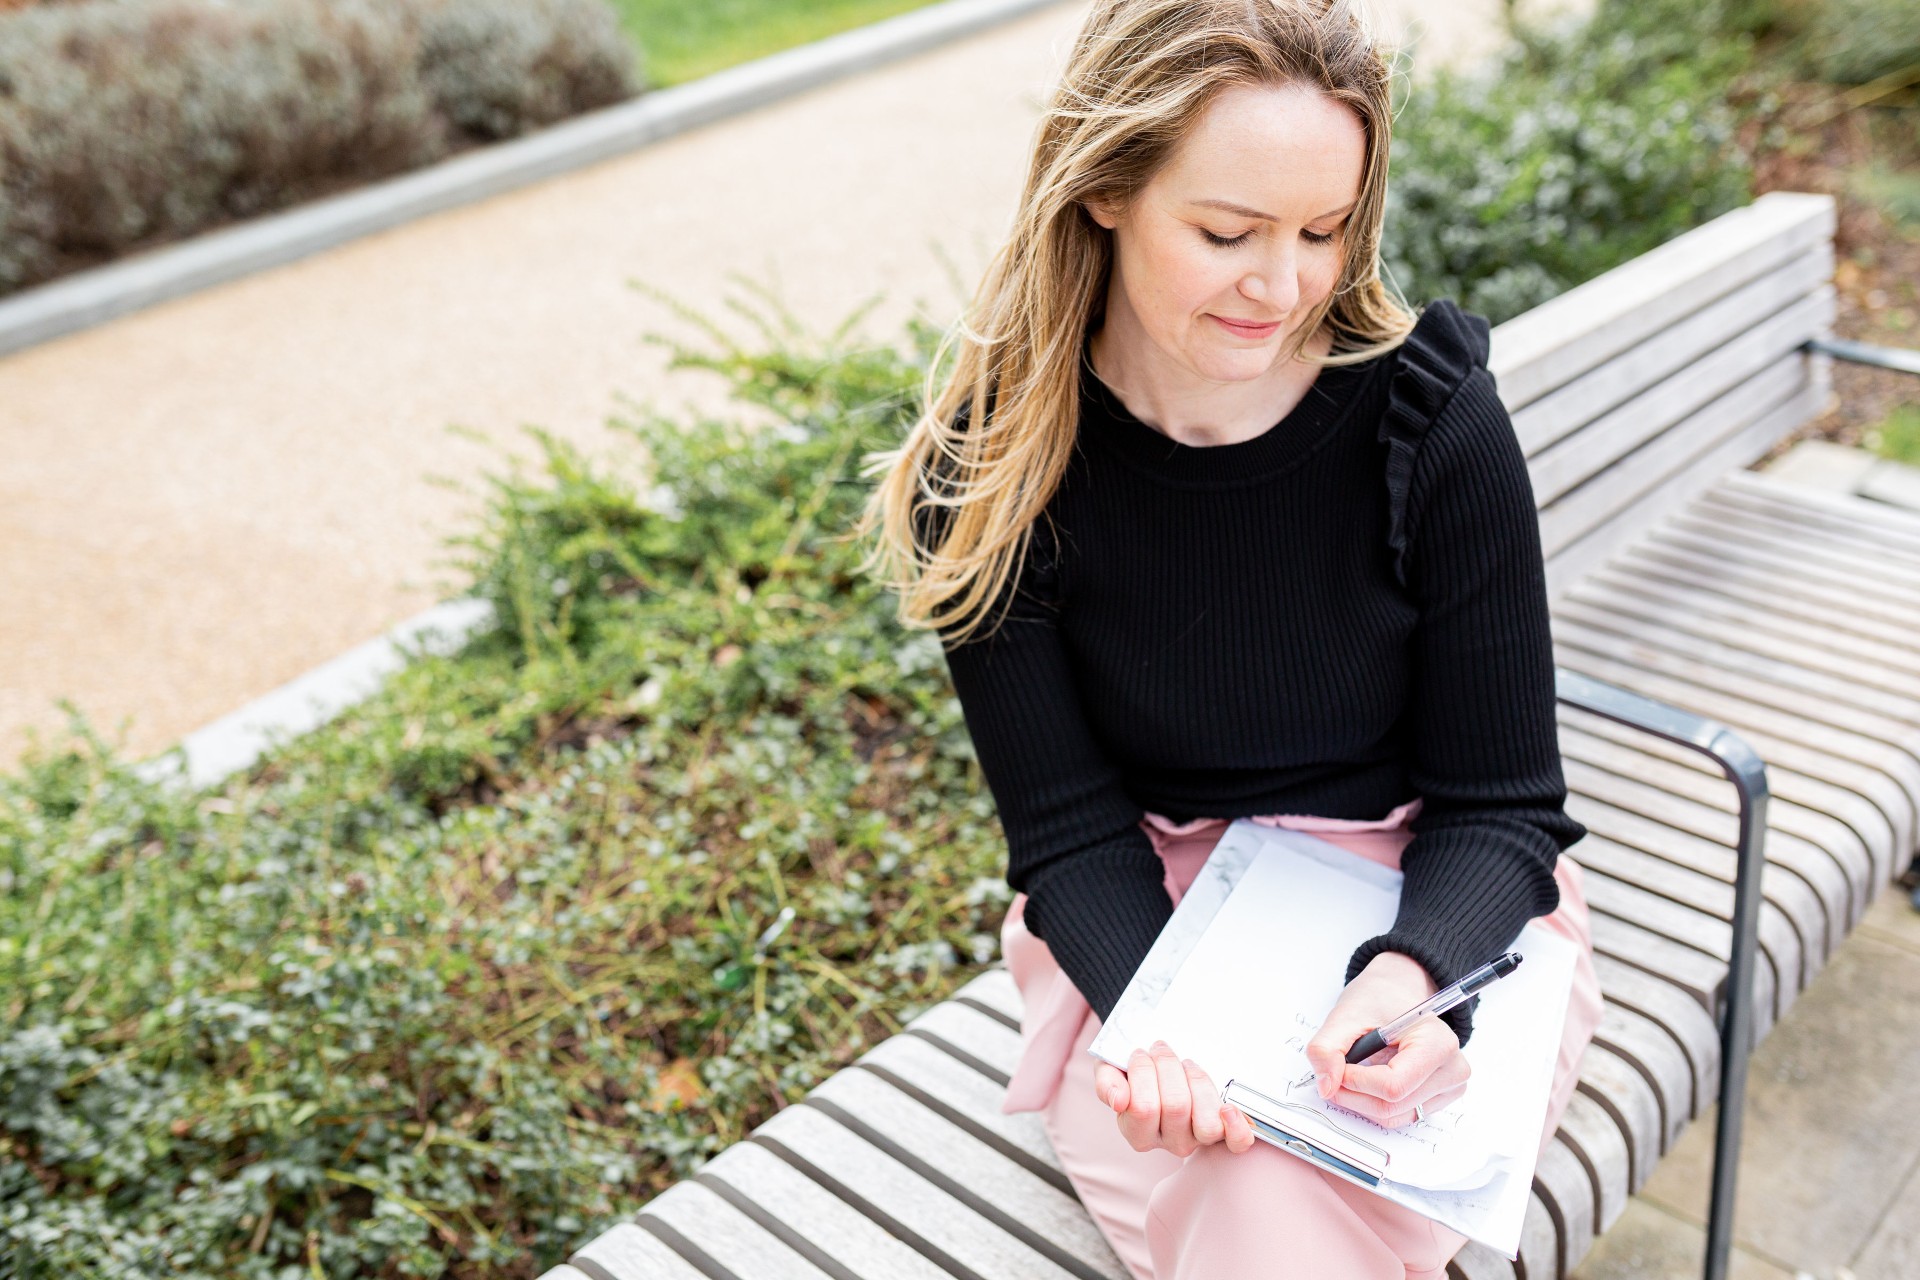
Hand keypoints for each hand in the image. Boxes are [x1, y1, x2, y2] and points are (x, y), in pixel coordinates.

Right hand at [1093, 1040, 1257, 1155]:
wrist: (1159, 1063)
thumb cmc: (1133, 1071)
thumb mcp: (1110, 1072)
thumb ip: (1107, 1084)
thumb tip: (1119, 1100)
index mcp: (1138, 1134)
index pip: (1143, 1107)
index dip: (1143, 1072)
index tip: (1139, 1053)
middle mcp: (1170, 1142)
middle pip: (1176, 1106)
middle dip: (1168, 1066)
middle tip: (1160, 1050)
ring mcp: (1198, 1139)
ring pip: (1206, 1121)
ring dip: (1197, 1082)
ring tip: (1186, 1065)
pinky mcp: (1223, 1133)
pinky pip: (1236, 1142)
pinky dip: (1237, 1128)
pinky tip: (1229, 1108)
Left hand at [1304, 952, 1469, 1127]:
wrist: (1398, 992)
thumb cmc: (1379, 999)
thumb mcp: (1346, 1014)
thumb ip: (1327, 1048)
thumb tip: (1326, 1087)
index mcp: (1438, 1043)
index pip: (1393, 1085)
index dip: (1355, 1081)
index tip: (1336, 1066)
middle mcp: (1452, 1069)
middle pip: (1392, 1106)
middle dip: (1353, 1094)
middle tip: (1334, 1073)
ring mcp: (1449, 1087)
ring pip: (1394, 1116)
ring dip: (1361, 1101)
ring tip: (1351, 1073)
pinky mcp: (1439, 1098)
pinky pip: (1400, 1116)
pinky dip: (1374, 1104)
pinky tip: (1368, 1080)